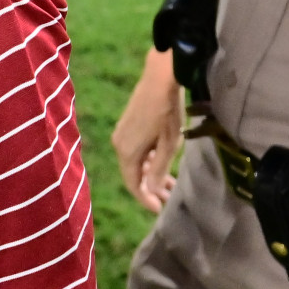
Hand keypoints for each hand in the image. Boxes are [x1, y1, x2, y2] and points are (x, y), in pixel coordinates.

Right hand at [112, 48, 186, 213]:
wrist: (159, 78)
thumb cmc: (167, 111)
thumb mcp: (168, 144)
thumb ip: (158, 169)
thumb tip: (150, 192)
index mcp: (127, 151)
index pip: (132, 184)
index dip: (145, 199)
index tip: (159, 210)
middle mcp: (119, 145)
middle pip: (132, 174)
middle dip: (149, 189)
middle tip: (168, 199)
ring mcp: (121, 134)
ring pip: (134, 163)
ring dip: (150, 175)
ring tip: (169, 183)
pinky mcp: (127, 126)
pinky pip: (134, 152)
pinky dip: (147, 162)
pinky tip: (161, 163)